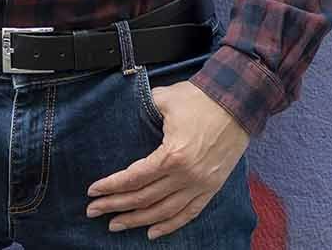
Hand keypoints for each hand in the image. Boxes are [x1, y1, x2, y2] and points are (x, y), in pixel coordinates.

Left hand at [85, 79, 248, 239]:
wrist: (239, 102)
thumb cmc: (200, 98)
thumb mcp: (164, 98)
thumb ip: (142, 109)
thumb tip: (124, 112)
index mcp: (172, 155)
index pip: (134, 178)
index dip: (111, 186)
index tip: (92, 191)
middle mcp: (186, 176)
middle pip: (144, 198)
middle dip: (115, 206)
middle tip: (93, 211)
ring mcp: (201, 185)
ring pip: (164, 211)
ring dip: (137, 220)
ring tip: (115, 225)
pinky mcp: (212, 188)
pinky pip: (189, 213)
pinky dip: (170, 225)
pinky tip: (152, 232)